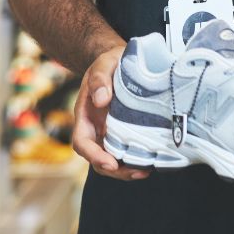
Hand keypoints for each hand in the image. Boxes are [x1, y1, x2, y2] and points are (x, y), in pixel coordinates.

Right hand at [72, 44, 151, 181]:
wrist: (120, 61)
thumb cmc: (109, 63)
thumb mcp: (103, 65)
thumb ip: (99, 79)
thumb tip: (101, 100)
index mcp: (85, 115)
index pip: (82, 143)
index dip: (94, 156)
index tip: (110, 163)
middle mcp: (95, 129)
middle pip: (98, 159)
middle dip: (115, 171)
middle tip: (137, 172)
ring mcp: (109, 133)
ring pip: (113, 160)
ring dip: (126, 170)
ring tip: (146, 170)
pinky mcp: (124, 133)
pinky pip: (126, 152)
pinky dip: (136, 160)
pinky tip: (152, 160)